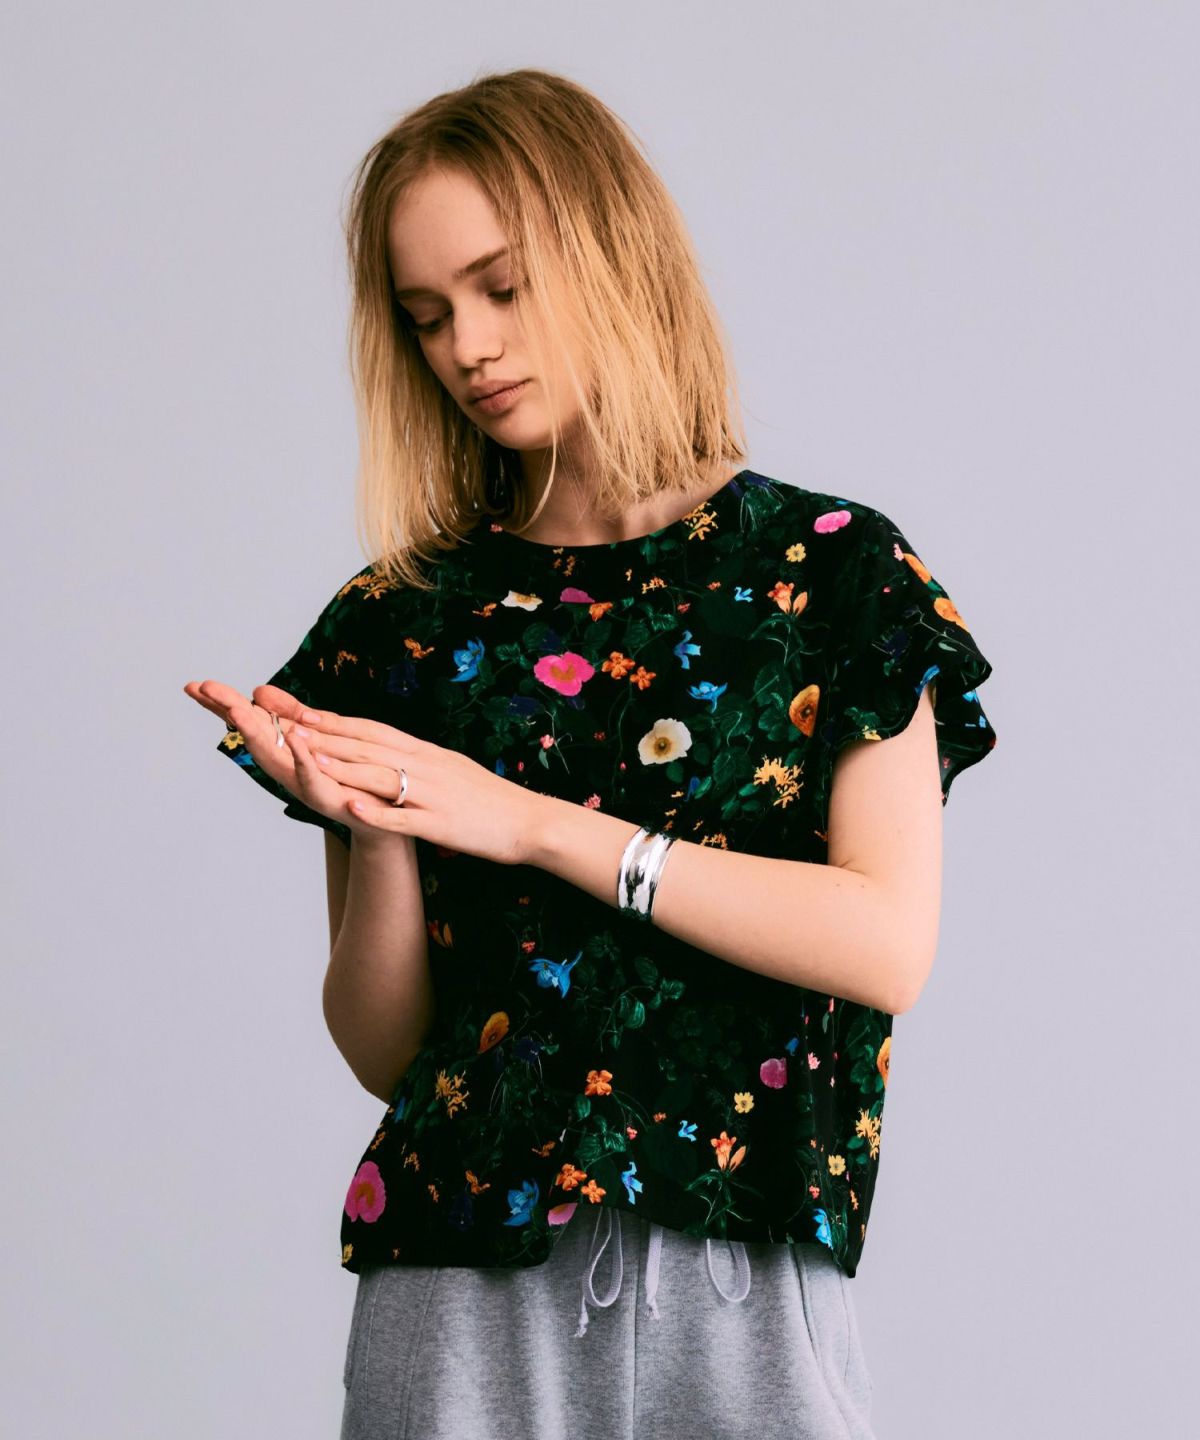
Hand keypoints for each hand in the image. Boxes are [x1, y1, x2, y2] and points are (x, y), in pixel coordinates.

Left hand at [184, 678, 548, 864]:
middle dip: (317, 733)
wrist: (530, 821)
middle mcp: (422, 764)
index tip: (290, 708)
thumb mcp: (448, 768)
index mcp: (422, 751)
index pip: (366, 729)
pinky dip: (376, 811)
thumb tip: (385, 749)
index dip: (326, 718)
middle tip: (276, 721)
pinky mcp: (440, 823)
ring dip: (338, 764)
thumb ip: (415, 759)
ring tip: (302, 754)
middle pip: (363, 745)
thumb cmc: (487, 800)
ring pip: (377, 775)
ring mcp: (430, 793)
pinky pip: (403, 816)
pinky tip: (351, 808)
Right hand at [184, 678, 384, 834]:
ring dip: (253, 732)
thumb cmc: (346, 779)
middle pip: (252, 735)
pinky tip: (293, 736)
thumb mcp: (314, 738)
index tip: (194, 686)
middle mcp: (286, 767)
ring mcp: (303, 783)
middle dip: (228, 711)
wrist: (381, 818)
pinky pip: (312, 774)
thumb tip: (259, 691)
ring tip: (236, 708)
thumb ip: (289, 715)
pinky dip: (301, 756)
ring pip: (273, 755)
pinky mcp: (328, 796)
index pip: (247, 723)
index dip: (221, 704)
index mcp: (283, 750)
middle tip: (203, 689)